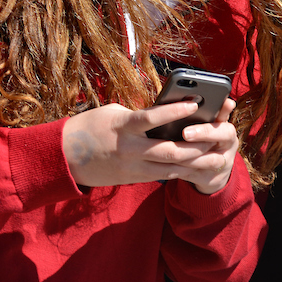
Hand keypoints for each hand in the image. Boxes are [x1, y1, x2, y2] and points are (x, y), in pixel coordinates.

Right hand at [62, 99, 238, 194]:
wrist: (66, 157)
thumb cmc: (90, 127)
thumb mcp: (113, 113)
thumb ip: (138, 115)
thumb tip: (164, 115)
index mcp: (123, 127)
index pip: (152, 118)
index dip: (175, 110)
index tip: (194, 102)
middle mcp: (130, 149)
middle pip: (169, 150)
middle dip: (195, 146)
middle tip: (215, 136)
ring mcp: (133, 167)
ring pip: (169, 167)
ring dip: (193, 163)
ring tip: (214, 156)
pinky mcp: (134, 179)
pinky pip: (161, 175)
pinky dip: (180, 170)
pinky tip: (195, 166)